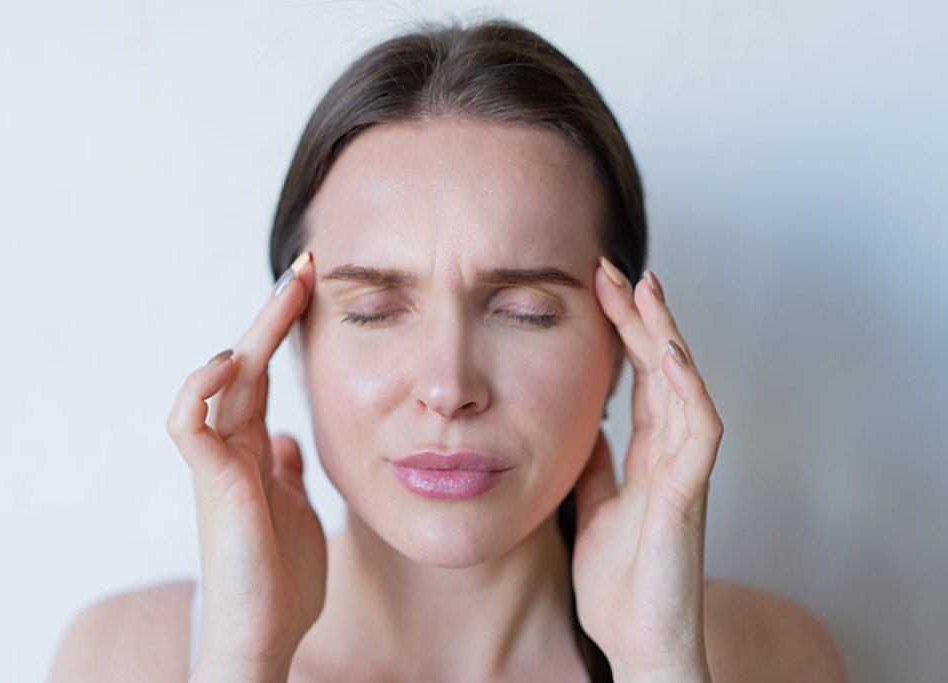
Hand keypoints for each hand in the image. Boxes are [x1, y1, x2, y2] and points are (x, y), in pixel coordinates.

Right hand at [166, 251, 323, 681]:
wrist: (264, 637)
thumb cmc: (279, 582)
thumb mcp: (298, 510)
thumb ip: (287, 471)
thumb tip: (288, 441)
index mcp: (255, 451)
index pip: (264, 374)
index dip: (284, 330)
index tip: (313, 286)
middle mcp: (233, 449)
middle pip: (246, 363)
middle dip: (273, 313)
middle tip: (305, 265)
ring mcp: (219, 464)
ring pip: (220, 381)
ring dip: (250, 334)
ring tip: (285, 295)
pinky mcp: (212, 485)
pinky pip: (190, 426)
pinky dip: (200, 389)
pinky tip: (230, 363)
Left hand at [571, 259, 722, 681]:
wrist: (638, 643)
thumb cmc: (621, 583)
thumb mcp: (593, 509)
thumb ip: (596, 468)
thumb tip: (586, 431)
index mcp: (648, 457)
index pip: (640, 380)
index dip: (623, 333)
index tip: (597, 287)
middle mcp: (671, 456)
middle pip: (663, 371)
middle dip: (642, 317)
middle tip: (615, 268)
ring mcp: (684, 473)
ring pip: (686, 389)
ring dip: (668, 337)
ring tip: (646, 290)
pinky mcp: (688, 498)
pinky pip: (699, 436)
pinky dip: (690, 393)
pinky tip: (674, 358)